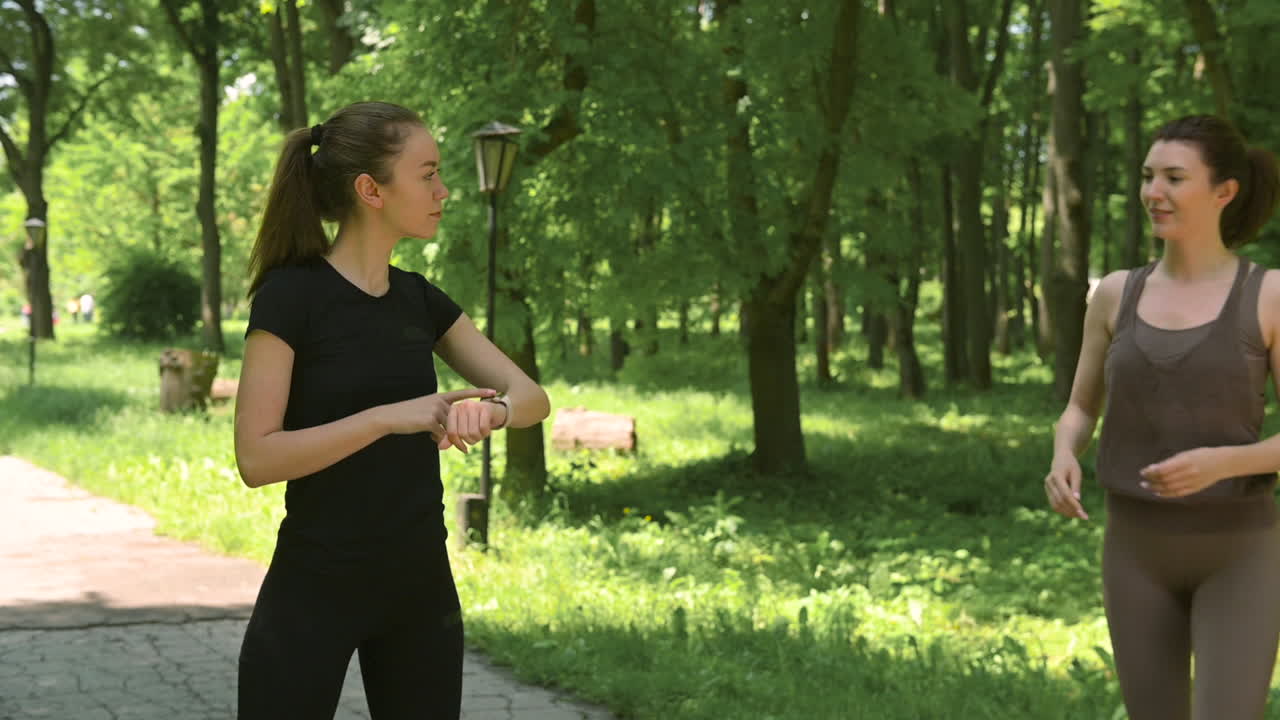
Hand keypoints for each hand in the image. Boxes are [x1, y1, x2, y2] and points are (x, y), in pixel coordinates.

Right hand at [380, 389, 496, 449]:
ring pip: (453, 427)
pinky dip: (445, 442)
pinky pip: (444, 434)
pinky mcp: (430, 421)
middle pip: (459, 418)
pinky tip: (442, 445)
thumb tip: (445, 435)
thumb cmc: (408, 416)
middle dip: (466, 430)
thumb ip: (439, 419)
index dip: (479, 392)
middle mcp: (440, 401)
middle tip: (473, 442)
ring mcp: (436, 410)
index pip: (463, 393)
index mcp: (440, 396)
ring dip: (456, 439)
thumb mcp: (426, 413)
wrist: (390, 417)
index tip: (494, 391)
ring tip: (460, 447)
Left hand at [439, 398, 506, 453]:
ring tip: (481, 435)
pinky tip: (487, 431)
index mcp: (453, 410)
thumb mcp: (462, 429)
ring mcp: (474, 406)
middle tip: (475, 439)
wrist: (494, 411)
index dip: (457, 443)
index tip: (463, 448)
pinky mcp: (485, 408)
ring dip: (478, 438)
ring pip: (473, 432)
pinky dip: (486, 433)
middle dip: (470, 441)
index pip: (451, 432)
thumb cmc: (476, 422)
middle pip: (462, 433)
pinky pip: (483, 428)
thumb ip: (450, 438)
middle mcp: (462, 406)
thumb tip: (441, 447)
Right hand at [1045, 452, 1087, 519]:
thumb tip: (1078, 500)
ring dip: (1067, 512)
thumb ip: (1076, 486)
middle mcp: (1049, 482)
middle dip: (1072, 510)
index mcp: (1056, 476)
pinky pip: (1054, 504)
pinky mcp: (1047, 491)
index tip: (1083, 514)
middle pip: (1060, 501)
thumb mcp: (1077, 473)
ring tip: (1079, 515)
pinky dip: (1062, 510)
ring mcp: (1046, 487)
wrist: (1061, 458)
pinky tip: (1072, 512)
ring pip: (1055, 505)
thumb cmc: (1071, 465)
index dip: (1074, 505)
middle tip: (1084, 517)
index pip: (1065, 495)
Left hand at [1140, 447, 1228, 497]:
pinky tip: (1159, 493)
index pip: (1163, 470)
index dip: (1151, 472)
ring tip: (1147, 486)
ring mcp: (1193, 482)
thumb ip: (1171, 461)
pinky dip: (1167, 494)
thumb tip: (1154, 468)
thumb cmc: (1202, 454)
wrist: (1223, 463)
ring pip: (1170, 488)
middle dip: (1151, 481)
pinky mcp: (1195, 489)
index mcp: (1186, 462)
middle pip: (1165, 480)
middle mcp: (1189, 473)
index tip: (1143, 471)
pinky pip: (1178, 493)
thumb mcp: (1186, 453)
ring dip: (1156, 488)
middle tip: (1142, 480)